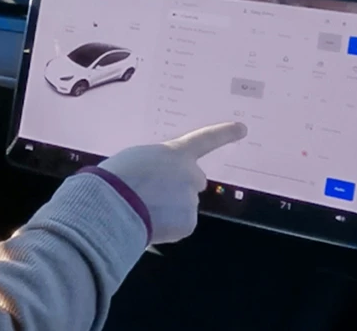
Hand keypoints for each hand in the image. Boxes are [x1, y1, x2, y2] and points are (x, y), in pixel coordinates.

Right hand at [97, 122, 247, 244]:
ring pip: (183, 206)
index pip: (205, 140)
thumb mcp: (136, 160)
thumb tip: (157, 183)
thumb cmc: (117, 178)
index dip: (224, 134)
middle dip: (179, 188)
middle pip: (193, 181)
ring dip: (168, 209)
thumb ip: (156, 166)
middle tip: (153, 194)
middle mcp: (190, 174)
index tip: (242, 128)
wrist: (114, 206)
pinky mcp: (189, 223)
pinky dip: (167, 227)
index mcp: (175, 154)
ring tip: (142, 209)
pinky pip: (179, 225)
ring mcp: (191, 200)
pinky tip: (148, 223)